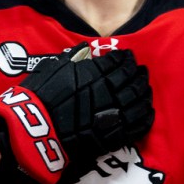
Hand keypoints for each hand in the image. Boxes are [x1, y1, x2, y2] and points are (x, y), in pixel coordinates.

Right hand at [0, 43, 153, 183]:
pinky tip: (148, 111)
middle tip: (142, 70)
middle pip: (132, 80)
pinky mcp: (114, 135)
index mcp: (95, 73)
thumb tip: (85, 48)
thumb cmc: (40, 96)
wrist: (36, 131)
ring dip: (145, 93)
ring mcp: (114, 114)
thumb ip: (72, 57)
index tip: (128, 57)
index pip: (118, 62)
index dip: (126, 58)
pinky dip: (146, 117)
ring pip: (139, 101)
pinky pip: (138, 125)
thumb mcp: (52, 68)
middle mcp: (109, 91)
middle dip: (139, 73)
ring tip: (146, 88)